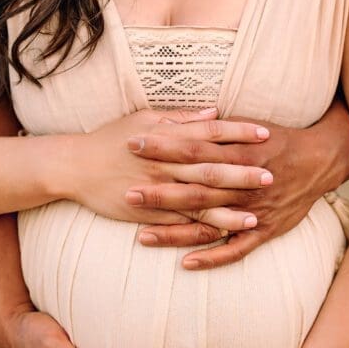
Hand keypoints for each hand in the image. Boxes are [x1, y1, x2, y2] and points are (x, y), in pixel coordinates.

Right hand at [68, 107, 274, 230]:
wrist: (75, 167)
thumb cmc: (111, 139)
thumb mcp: (145, 119)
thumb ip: (182, 118)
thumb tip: (214, 112)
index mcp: (168, 137)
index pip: (211, 133)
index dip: (240, 133)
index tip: (267, 133)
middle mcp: (166, 164)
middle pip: (212, 168)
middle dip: (243, 173)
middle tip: (273, 174)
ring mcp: (158, 191)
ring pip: (201, 202)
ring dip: (230, 210)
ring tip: (258, 214)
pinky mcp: (149, 213)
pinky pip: (182, 225)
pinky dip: (204, 231)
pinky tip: (225, 235)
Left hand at [127, 102, 348, 268]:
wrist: (322, 159)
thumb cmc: (280, 139)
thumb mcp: (250, 125)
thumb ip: (218, 126)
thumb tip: (184, 115)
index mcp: (240, 152)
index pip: (194, 148)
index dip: (164, 146)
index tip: (134, 144)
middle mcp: (245, 183)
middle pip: (196, 188)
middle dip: (160, 192)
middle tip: (127, 193)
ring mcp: (255, 210)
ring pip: (210, 222)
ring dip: (175, 231)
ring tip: (142, 236)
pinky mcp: (265, 230)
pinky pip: (236, 248)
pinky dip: (212, 257)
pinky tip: (186, 263)